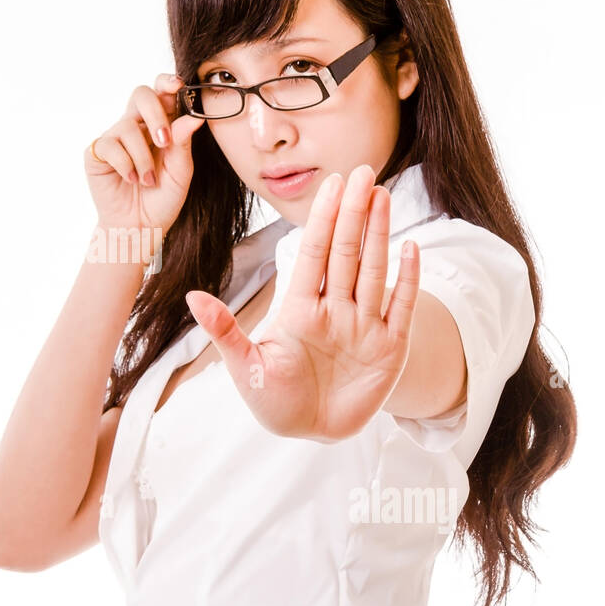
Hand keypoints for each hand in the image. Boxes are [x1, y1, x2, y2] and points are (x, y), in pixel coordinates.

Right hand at [85, 74, 207, 247]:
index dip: (167, 82)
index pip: (161, 92)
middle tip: (164, 141)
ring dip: (143, 156)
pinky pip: (110, 145)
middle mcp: (136, 126)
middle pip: (141, 95)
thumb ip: (183, 144)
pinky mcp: (97, 152)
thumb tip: (193, 118)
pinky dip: (125, 164)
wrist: (139, 228)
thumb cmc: (162, 199)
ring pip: (128, 126)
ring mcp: (115, 138)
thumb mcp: (180, 172)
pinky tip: (130, 179)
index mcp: (160, 125)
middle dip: (155, 114)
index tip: (177, 87)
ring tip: (148, 180)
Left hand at [184, 163, 420, 441]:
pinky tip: (412, 249)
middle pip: (346, 253)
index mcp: (299, 308)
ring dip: (380, 235)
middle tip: (363, 172)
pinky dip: (408, 281)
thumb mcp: (246, 367)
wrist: (310, 433)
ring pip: (373, 271)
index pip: (313, 254)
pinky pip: (402, 308)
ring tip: (383, 196)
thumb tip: (192, 297)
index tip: (331, 184)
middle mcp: (334, 309)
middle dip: (354, 213)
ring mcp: (364, 326)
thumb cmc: (274, 400)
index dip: (323, 219)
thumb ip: (224, 331)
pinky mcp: (390, 348)